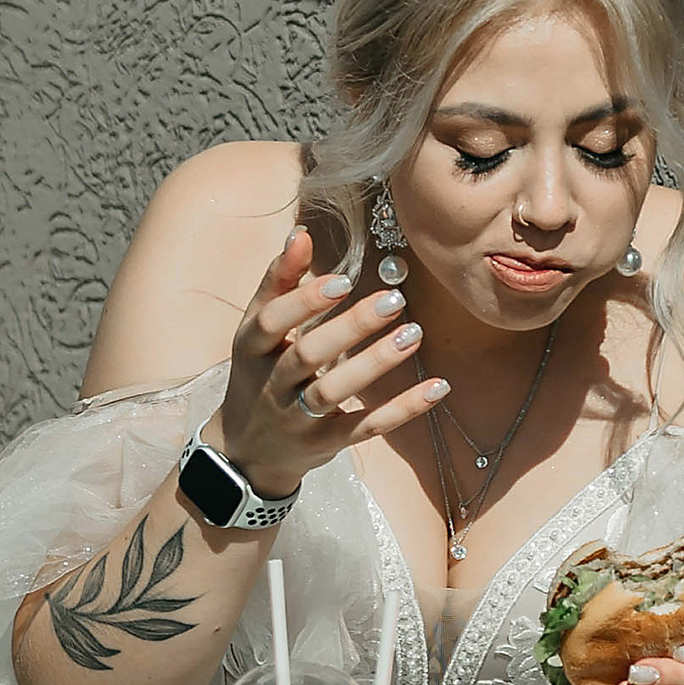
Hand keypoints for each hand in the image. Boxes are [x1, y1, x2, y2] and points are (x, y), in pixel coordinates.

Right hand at [207, 226, 446, 497]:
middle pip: (307, 355)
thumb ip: (279, 283)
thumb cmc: (259, 375)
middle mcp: (270, 384)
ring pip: (333, 392)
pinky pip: (365, 427)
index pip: (272, 322)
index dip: (305, 301)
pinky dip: (401, 410)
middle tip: (394, 300)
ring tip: (414, 335)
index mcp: (251, 349)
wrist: (247, 451)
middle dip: (350, 328)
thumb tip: (300, 233)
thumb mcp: (256, 332)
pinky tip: (437, 388)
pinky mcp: (324, 443)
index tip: (343, 280)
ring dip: (374, 364)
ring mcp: (297, 418)